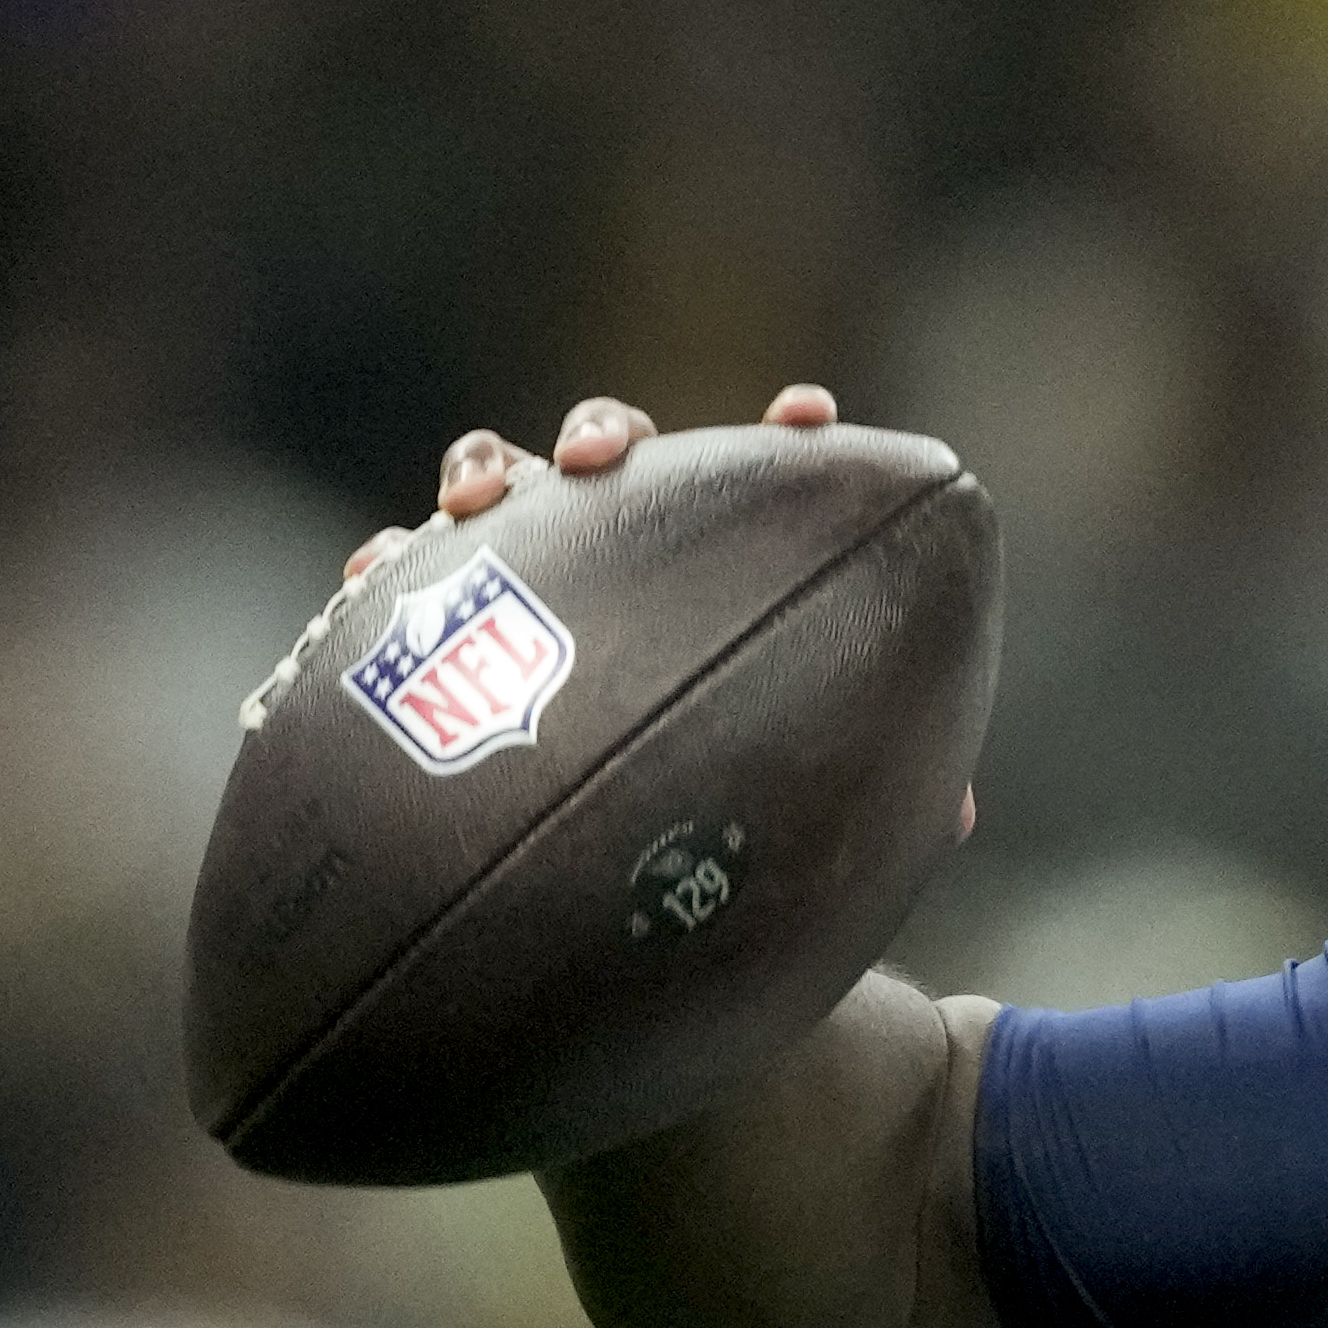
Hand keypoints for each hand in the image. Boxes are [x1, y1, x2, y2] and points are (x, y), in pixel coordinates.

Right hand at [335, 383, 964, 838]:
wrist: (571, 910)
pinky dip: (387, 568)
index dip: (789, 441)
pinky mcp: (430, 638)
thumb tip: (953, 810)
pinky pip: (401, 586)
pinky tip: (373, 580)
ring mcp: (519, 588)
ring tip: (474, 501)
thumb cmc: (702, 848)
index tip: (807, 417)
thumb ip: (862, 795)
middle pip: (611, 458)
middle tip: (598, 460)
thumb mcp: (792, 823)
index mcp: (710, 579)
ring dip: (487, 471)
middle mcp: (616, 563)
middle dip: (604, 435)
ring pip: (501, 491)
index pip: (758, 488)